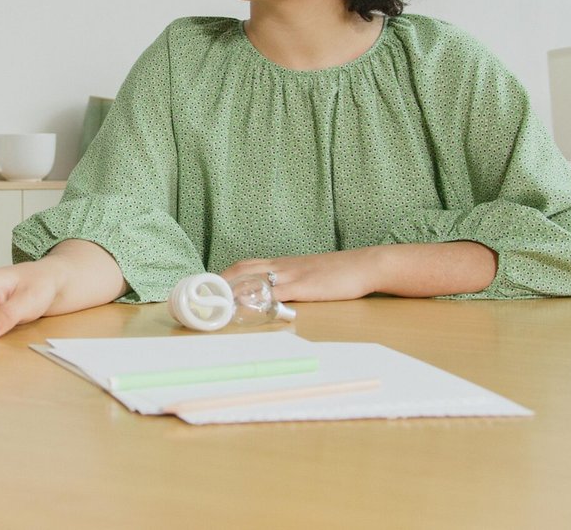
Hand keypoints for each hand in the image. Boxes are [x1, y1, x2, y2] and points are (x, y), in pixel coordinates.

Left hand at [221, 250, 377, 302]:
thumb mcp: (310, 273)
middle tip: (204, 295)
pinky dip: (261, 298)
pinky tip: (250, 306)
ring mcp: (294, 275)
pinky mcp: (305, 286)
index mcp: (283, 264)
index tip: (210, 284)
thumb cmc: (339, 271)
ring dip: (234, 289)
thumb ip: (292, 282)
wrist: (365, 264)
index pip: (247, 265)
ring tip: (216, 301)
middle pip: (244, 269)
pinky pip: (278, 291)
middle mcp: (284, 266)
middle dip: (221, 281)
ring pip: (256, 278)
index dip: (226, 274)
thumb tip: (275, 295)